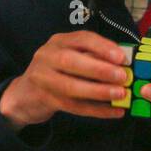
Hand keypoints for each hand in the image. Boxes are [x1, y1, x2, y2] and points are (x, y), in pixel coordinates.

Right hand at [0, 31, 131, 128]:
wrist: (25, 94)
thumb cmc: (56, 71)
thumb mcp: (70, 56)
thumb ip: (92, 57)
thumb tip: (124, 62)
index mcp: (58, 42)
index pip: (81, 38)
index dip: (101, 46)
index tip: (121, 57)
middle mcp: (47, 57)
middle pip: (71, 61)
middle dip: (99, 69)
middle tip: (122, 76)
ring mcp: (43, 79)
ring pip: (71, 86)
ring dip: (98, 91)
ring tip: (120, 95)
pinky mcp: (46, 99)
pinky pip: (73, 106)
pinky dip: (97, 110)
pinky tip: (115, 112)